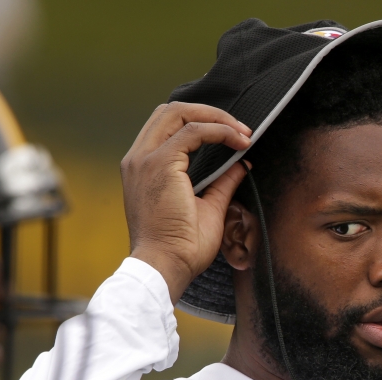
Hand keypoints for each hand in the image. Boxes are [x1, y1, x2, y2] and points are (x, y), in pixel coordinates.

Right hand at [121, 102, 251, 302]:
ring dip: (216, 118)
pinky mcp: (160, 164)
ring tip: (243, 133)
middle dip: (209, 112)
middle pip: (170, 111)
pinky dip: (219, 131)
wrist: (166, 267)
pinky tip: (239, 141)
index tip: (233, 136)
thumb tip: (241, 164)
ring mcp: (145, 160)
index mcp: (143, 168)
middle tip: (241, 128)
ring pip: (179, 113)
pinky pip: (193, 131)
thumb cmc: (181, 248)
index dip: (201, 122)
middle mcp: (138, 159)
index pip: (167, 127)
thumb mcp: (208, 207)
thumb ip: (221, 182)